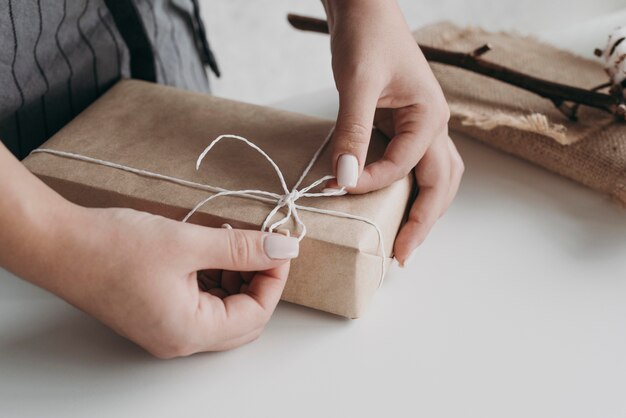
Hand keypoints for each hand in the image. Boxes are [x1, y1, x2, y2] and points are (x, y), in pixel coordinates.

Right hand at [58, 207, 298, 356]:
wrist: (58, 245)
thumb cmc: (113, 247)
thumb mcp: (189, 242)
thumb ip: (242, 248)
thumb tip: (284, 249)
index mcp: (190, 330)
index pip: (256, 313)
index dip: (274, 278)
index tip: (279, 245)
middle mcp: (180, 338)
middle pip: (243, 318)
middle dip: (258, 280)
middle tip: (260, 245)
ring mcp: (167, 329)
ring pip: (224, 311)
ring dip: (237, 278)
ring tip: (232, 243)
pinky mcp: (157, 313)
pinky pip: (202, 304)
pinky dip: (215, 280)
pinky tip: (210, 251)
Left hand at [322, 0, 463, 264]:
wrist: (365, 7)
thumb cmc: (367, 35)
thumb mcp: (356, 84)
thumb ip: (353, 132)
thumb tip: (344, 178)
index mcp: (431, 116)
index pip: (405, 166)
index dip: (373, 181)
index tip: (339, 187)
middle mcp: (435, 125)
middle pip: (441, 185)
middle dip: (423, 222)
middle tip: (401, 254)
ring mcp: (424, 126)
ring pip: (436, 178)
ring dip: (424, 208)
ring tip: (405, 237)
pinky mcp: (406, 124)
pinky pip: (415, 165)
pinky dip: (408, 187)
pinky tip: (391, 200)